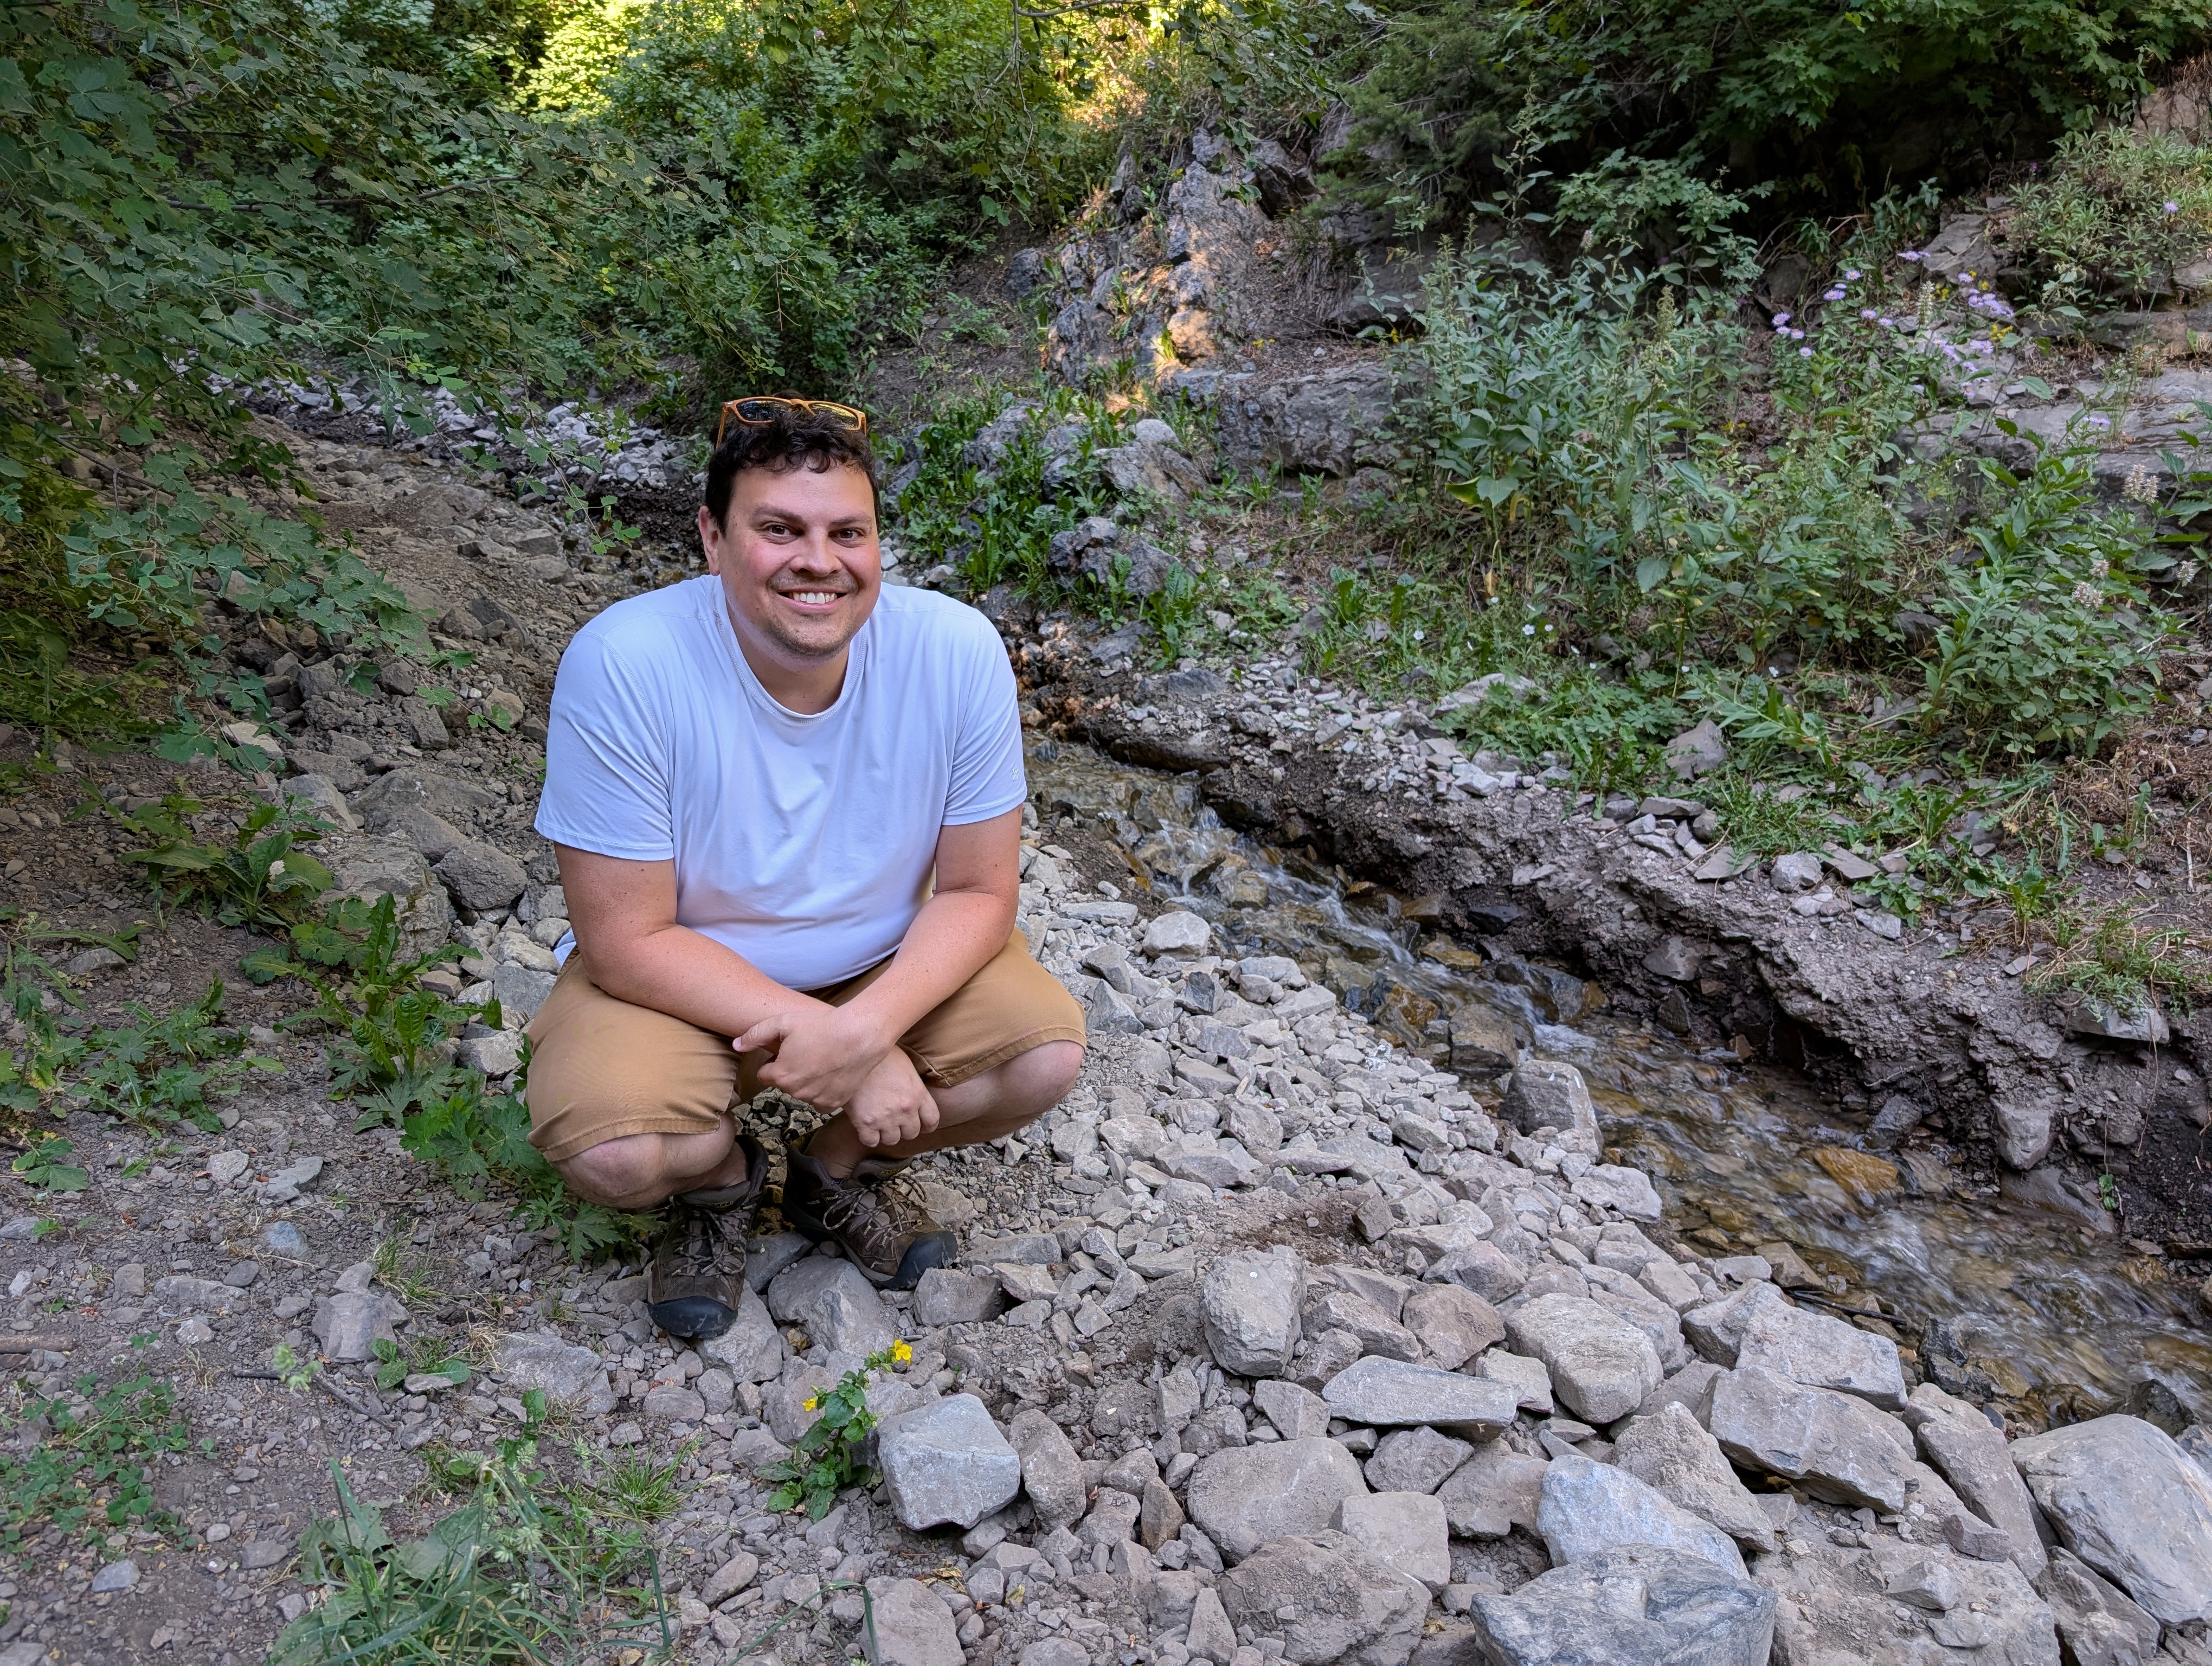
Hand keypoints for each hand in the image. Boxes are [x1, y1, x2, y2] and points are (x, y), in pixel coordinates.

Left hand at [734, 1004, 891, 1110]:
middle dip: (791, 1070)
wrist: (860, 1035)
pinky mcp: (834, 1103)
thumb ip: (755, 1034)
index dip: (775, 1060)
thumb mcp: (783, 1022)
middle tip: (808, 1051)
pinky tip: (833, 1071)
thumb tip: (736, 1045)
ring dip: (808, 1080)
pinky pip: (821, 1099)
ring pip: (803, 1092)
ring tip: (823, 1059)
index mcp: (781, 1075)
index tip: (789, 1049)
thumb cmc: (821, 1025)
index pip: (765, 1074)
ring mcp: (816, 1100)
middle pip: (785, 1083)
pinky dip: (824, 1089)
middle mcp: (797, 1092)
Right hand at [845, 1047, 939, 1151]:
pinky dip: (868, 1137)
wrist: (854, 1053)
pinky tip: (866, 1127)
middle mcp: (905, 1109)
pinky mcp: (865, 1123)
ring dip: (887, 1134)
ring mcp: (885, 1118)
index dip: (928, 1125)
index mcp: (917, 1094)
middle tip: (896, 1122)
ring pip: (892, 1140)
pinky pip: (871, 1141)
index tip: (923, 1126)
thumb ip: (913, 1084)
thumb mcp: (906, 1064)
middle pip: (912, 1133)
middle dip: (905, 1129)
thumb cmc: (880, 1055)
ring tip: (880, 1123)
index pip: (932, 1119)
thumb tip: (913, 1092)